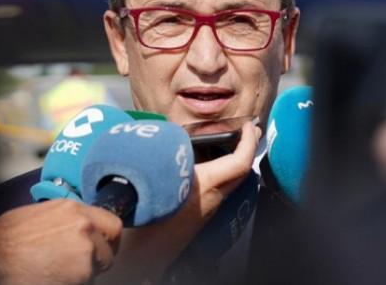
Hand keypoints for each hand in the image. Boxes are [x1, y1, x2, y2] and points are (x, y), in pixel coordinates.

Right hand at [0, 199, 122, 284]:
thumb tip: (82, 229)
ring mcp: (85, 250)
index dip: (107, 239)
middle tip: (85, 265)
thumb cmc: (8, 237)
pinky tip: (54, 277)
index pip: (111, 224)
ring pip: (98, 268)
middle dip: (101, 257)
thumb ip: (69, 220)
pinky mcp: (81, 272)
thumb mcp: (43, 214)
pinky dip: (75, 281)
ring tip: (58, 271)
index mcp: (74, 209)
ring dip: (84, 272)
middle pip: (110, 247)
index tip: (100, 247)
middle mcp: (84, 226)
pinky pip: (87, 281)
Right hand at [99, 121, 260, 282]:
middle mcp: (211, 200)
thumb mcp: (151, 176)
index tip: (249, 127)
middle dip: (247, 149)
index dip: (248, 142)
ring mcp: (207, 212)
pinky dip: (219, 174)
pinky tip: (204, 165)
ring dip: (233, 162)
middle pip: (241, 173)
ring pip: (230, 183)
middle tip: (246, 132)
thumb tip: (169, 135)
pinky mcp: (199, 219)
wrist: (135, 257)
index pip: (239, 163)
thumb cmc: (139, 217)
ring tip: (226, 143)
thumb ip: (164, 154)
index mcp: (203, 187)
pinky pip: (217, 191)